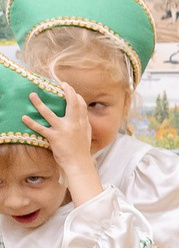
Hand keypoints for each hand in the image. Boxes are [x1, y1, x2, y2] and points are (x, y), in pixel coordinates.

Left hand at [24, 85, 101, 203]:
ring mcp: (64, 130)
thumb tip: (81, 116)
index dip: (75, 95)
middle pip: (71, 104)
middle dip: (66, 92)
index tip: (68, 88)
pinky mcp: (55, 138)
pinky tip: (24, 117)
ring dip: (39, 104)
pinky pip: (41, 129)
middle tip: (60, 84)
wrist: (79, 163)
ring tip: (32, 95)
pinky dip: (32, 123)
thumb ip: (83, 124)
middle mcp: (74, 124)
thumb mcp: (86, 135)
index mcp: (82, 123)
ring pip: (50, 114)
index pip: (81, 105)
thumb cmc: (81, 150)